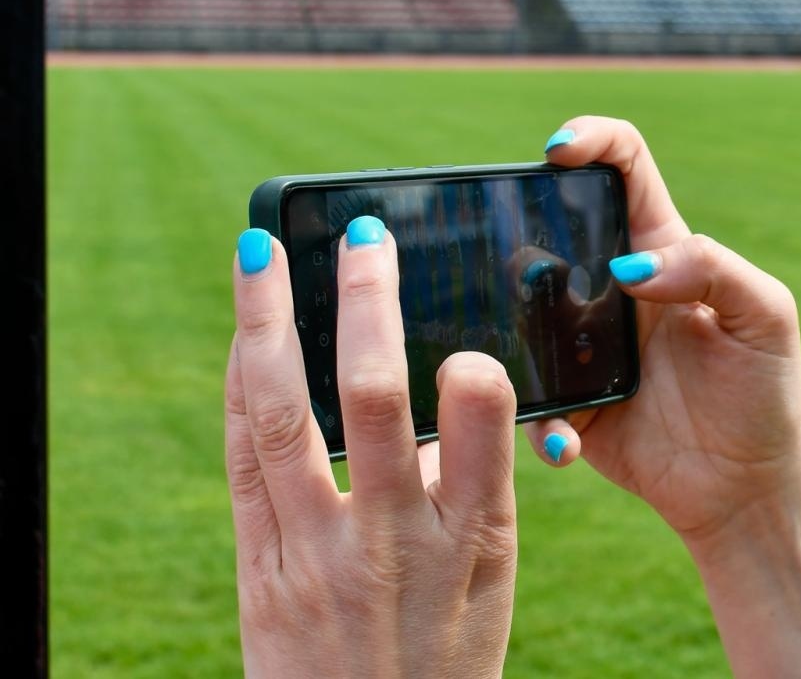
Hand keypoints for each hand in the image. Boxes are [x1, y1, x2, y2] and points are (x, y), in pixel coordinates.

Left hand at [226, 218, 517, 677]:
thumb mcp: (490, 576)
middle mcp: (390, 538)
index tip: (465, 341)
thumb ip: (470, 480)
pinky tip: (245, 337)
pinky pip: (243, 460)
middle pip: (373, 396)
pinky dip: (241, 386)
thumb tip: (441, 388)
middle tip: (366, 232)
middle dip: (367, 299)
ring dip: (266, 321)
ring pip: (282, 416)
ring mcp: (315, 552)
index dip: (473, 370)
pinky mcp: (260, 566)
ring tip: (260, 252)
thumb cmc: (446, 653)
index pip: (480, 427)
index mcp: (472, 537)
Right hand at [530, 116, 800, 546]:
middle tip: (526, 262)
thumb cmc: (763, 390)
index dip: (591, 140)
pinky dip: (538, 420)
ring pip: (518, 309)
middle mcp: (610, 287)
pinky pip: (528, 400)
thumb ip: (714, 270)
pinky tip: (568, 438)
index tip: (560, 149)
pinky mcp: (566, 402)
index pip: (621, 168)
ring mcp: (581, 344)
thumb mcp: (765, 317)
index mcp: (660, 249)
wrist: (745, 484)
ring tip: (537, 356)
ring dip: (509, 322)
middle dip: (522, 224)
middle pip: (550, 229)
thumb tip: (632, 266)